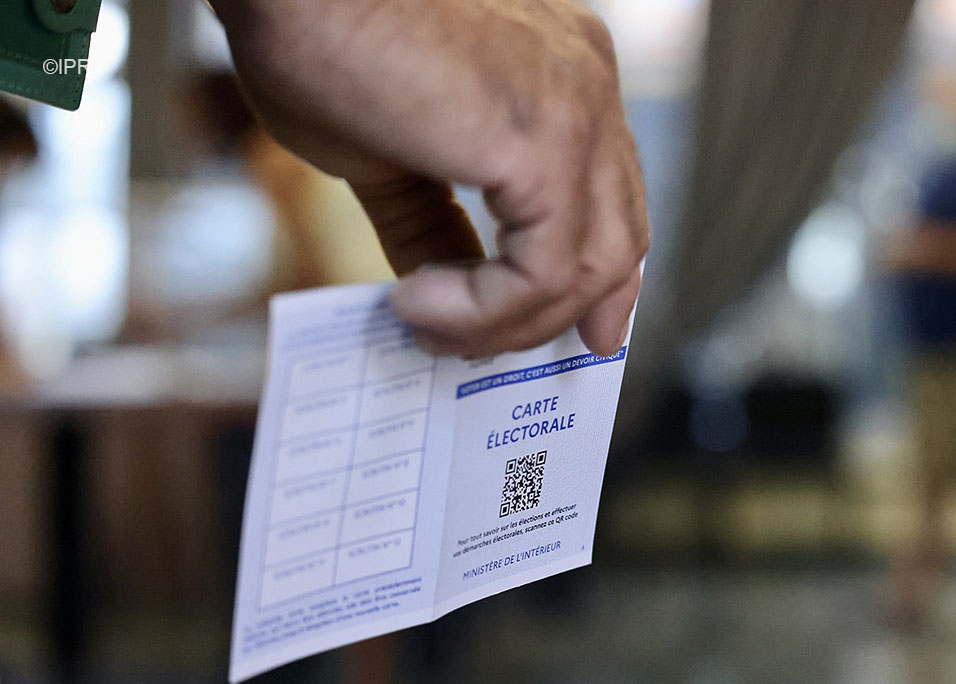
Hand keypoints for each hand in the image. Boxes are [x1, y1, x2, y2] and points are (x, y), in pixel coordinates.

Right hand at [210, 0, 648, 355]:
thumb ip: (432, 228)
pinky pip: (543, 272)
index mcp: (563, 80)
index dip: (601, 282)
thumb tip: (441, 296)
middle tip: (488, 354)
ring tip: (426, 325)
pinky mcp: (544, 139)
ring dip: (507, 323)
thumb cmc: (315, 40)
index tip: (575, 335)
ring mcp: (576, 109)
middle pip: (621, 240)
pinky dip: (483, 310)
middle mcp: (586, 86)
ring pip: (591, 270)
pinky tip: (416, 302)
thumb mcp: (387, 159)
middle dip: (568, 317)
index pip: (613, 202)